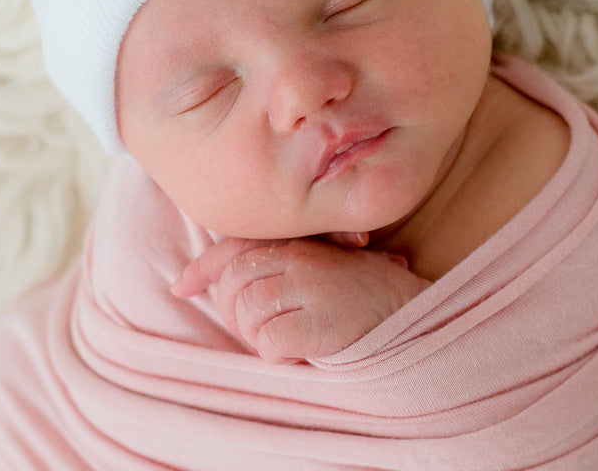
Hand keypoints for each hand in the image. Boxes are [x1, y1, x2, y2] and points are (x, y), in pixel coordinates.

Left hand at [171, 237, 430, 362]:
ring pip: (246, 315)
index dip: (204, 267)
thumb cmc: (366, 295)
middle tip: (264, 328)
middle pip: (233, 287)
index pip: (235, 248)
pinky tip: (302, 351)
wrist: (416, 315)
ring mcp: (310, 287)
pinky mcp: (318, 322)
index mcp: (299, 244)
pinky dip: (278, 354)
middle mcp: (301, 258)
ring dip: (258, 336)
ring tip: (289, 338)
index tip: (181, 285)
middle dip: (235, 313)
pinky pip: (268, 342)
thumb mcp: (325, 266)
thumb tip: (225, 281)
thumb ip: (283, 264)